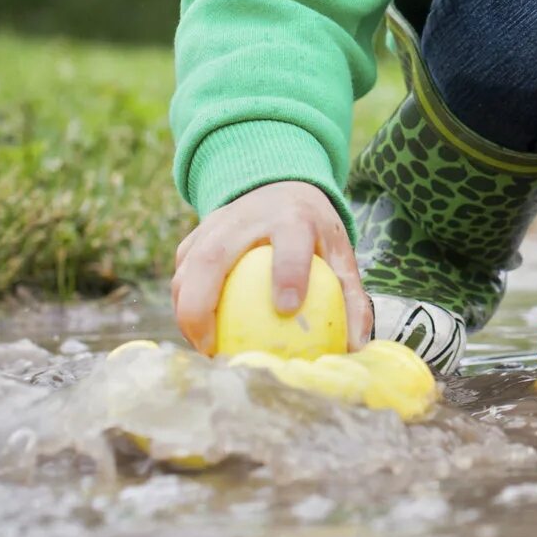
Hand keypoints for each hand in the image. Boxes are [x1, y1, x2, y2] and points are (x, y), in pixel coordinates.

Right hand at [171, 180, 371, 353]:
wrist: (280, 188)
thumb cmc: (313, 230)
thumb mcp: (339, 253)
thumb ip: (350, 297)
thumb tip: (354, 348)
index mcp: (293, 217)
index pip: (290, 244)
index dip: (287, 273)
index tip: (287, 309)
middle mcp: (247, 216)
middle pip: (212, 258)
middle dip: (202, 306)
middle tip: (214, 348)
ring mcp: (215, 223)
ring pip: (187, 267)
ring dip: (186, 311)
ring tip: (204, 348)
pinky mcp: (196, 233)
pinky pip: (181, 271)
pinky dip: (182, 303)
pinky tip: (197, 334)